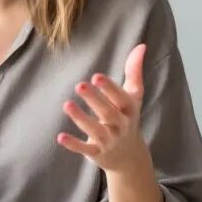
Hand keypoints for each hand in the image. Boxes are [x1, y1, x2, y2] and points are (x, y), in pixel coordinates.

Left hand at [56, 43, 152, 175]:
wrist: (129, 156)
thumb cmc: (128, 117)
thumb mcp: (134, 96)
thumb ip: (134, 71)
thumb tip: (141, 45)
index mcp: (129, 109)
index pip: (121, 98)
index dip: (109, 88)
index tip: (96, 76)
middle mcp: (120, 125)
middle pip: (107, 113)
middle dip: (94, 99)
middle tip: (80, 85)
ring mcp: (108, 140)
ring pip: (95, 130)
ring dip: (81, 118)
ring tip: (67, 104)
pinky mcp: (96, 152)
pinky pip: (85, 149)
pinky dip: (73, 144)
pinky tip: (60, 136)